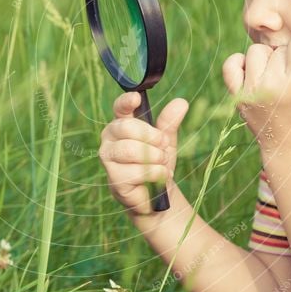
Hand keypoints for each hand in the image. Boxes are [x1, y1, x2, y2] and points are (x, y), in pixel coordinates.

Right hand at [98, 92, 188, 214]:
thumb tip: (181, 102)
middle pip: (126, 127)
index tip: (136, 98)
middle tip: (164, 145)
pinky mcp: (114, 178)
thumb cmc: (156, 161)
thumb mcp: (166, 139)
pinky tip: (160, 177)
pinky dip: (155, 173)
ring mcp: (108, 158)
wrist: (156, 193)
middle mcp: (109, 138)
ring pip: (130, 150)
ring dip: (154, 157)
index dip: (126, 102)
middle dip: (152, 136)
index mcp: (121, 123)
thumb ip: (170, 121)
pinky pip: (137, 171)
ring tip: (163, 163)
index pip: (119, 108)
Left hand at [222, 36, 290, 146]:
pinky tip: (252, 70)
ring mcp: (251, 90)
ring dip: (265, 58)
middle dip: (285, 56)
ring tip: (274, 72)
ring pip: (254, 52)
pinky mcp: (237, 95)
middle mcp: (272, 85)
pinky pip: (230, 66)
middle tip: (290, 72)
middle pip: (276, 48)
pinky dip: (238, 62)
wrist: (286, 145)